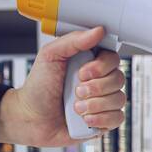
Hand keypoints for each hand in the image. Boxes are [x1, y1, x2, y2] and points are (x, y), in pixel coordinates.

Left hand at [0, 26, 125, 146]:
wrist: (31, 118)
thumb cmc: (39, 88)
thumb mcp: (50, 56)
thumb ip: (74, 41)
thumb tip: (98, 31)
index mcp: (89, 63)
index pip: (113, 58)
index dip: (102, 66)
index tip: (83, 72)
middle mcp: (99, 81)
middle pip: (119, 78)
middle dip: (96, 87)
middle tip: (77, 90)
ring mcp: (104, 101)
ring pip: (119, 99)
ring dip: (95, 104)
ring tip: (76, 107)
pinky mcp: (105, 120)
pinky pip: (118, 118)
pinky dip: (100, 119)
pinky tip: (84, 118)